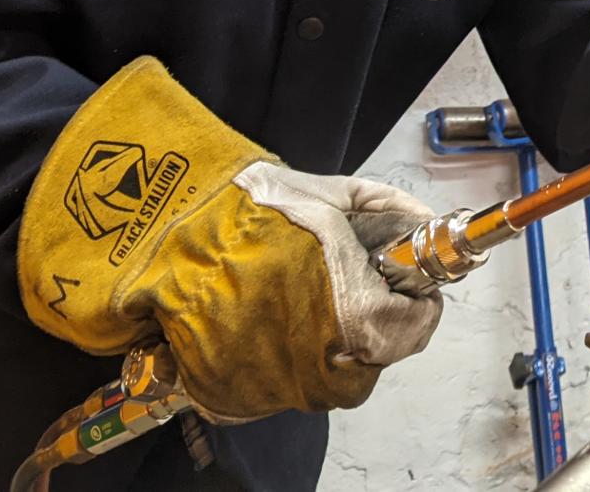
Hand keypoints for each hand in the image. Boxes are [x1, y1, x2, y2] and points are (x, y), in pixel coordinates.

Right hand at [20, 59, 443, 422]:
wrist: (165, 231)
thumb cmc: (254, 209)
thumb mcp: (330, 194)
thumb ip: (386, 210)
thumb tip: (424, 225)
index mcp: (355, 315)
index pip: (413, 328)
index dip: (414, 298)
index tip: (402, 279)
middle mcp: (320, 363)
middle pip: (370, 358)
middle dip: (368, 320)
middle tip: (345, 283)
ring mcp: (274, 385)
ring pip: (323, 375)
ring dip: (324, 341)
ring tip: (296, 293)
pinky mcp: (232, 394)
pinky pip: (275, 382)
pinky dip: (278, 354)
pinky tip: (264, 313)